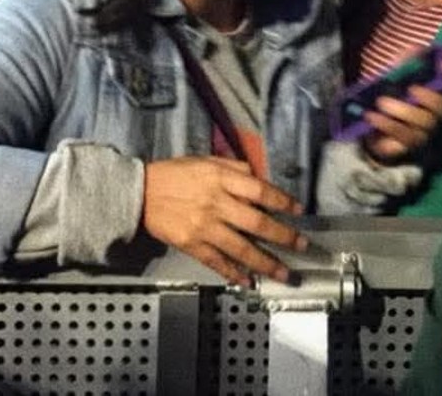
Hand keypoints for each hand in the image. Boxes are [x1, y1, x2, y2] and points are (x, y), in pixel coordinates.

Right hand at [142, 156, 307, 285]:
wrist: (140, 194)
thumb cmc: (174, 174)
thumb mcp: (205, 160)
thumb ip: (233, 168)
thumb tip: (258, 176)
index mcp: (221, 179)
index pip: (260, 191)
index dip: (283, 201)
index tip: (299, 210)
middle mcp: (216, 204)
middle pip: (257, 223)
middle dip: (283, 236)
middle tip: (302, 245)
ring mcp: (204, 227)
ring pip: (241, 248)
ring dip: (265, 262)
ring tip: (283, 273)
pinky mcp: (192, 245)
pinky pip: (217, 262)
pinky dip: (234, 273)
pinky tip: (248, 281)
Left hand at [360, 61, 441, 162]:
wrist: (373, 131)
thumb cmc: (392, 98)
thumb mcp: (397, 76)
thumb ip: (407, 61)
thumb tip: (417, 49)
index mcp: (438, 95)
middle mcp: (439, 116)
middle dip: (432, 98)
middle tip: (412, 88)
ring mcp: (426, 134)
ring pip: (425, 124)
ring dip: (403, 111)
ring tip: (382, 101)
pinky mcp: (410, 147)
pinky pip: (404, 138)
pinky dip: (387, 124)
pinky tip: (372, 115)